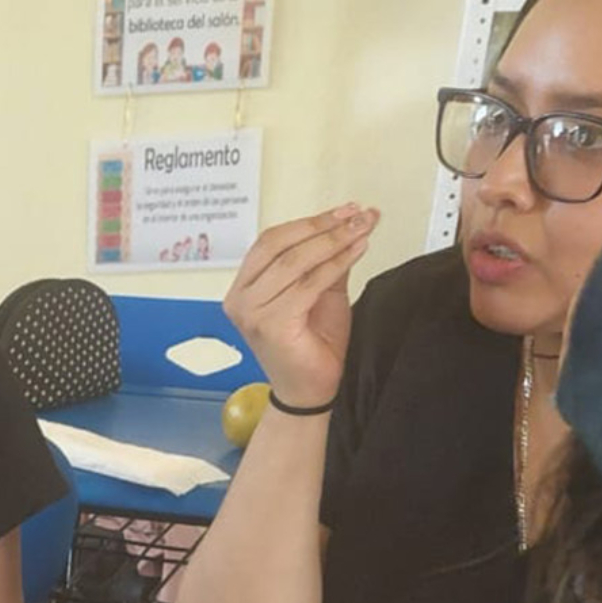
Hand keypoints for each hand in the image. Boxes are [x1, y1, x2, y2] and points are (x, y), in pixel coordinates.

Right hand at [223, 204, 380, 411]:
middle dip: (323, 226)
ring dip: (333, 241)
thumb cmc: (311, 347)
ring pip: (294, 262)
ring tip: (361, 230)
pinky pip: (307, 284)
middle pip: (280, 246)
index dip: (309, 221)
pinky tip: (356, 251)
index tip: (345, 211)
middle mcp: (240, 299)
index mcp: (244, 288)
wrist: (311, 391)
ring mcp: (251, 313)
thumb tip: (349, 226)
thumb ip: (327, 262)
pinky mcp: (270, 325)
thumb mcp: (322, 293)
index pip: (270, 241)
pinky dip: (335, 264)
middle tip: (357, 215)